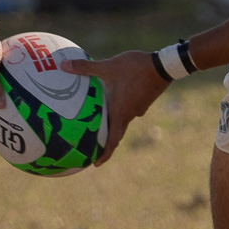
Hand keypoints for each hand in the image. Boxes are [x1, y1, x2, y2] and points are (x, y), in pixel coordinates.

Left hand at [62, 50, 168, 165]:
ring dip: (113, 125)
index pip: (112, 141)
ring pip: (123, 121)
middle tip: (95, 147)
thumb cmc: (136, 68)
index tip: (95, 164)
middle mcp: (130, 114)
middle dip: (106, 142)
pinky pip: (129, 110)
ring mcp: (139, 108)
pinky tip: (114, 101)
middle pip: (117, 134)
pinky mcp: (143, 100)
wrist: (164, 65)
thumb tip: (63, 65)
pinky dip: (120, 111)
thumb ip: (86, 67)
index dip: (104, 154)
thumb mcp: (109, 67)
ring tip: (100, 122)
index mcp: (121, 112)